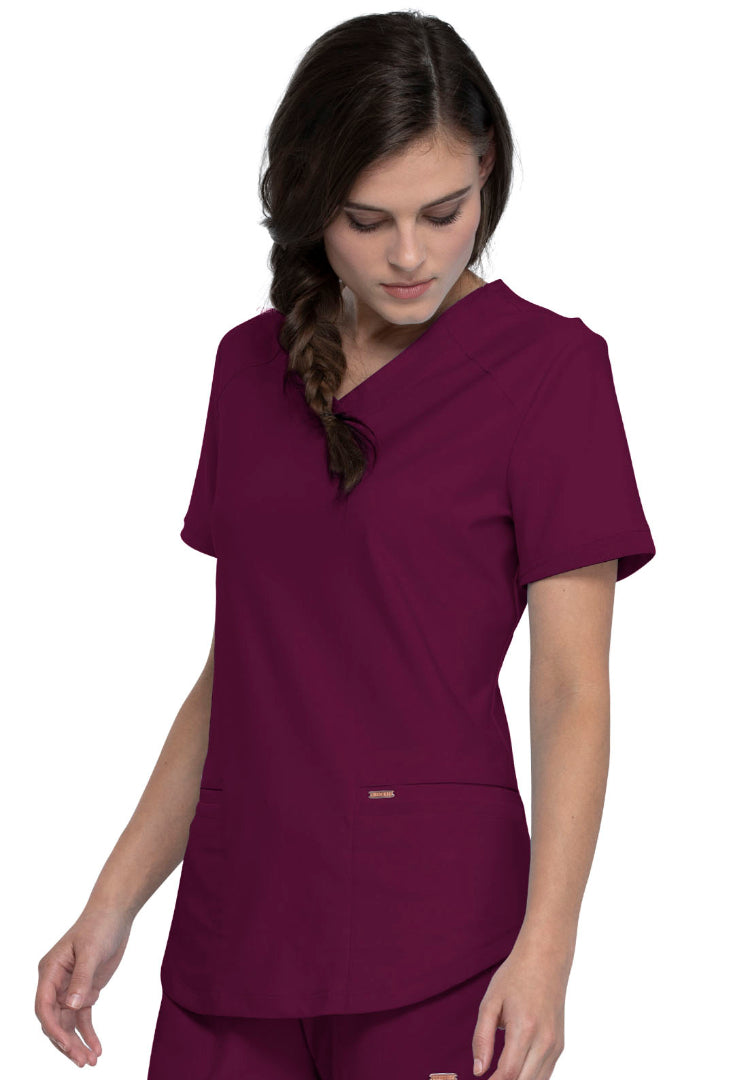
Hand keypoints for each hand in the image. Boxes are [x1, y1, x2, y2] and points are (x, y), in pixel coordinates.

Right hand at [35, 906, 133, 1067]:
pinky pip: (83, 1018)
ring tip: (90, 1062)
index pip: (44, 1006)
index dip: (53, 1027)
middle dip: (66, 1043)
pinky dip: (88, 1033)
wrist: (115, 914)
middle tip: (82, 1061)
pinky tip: (97, 1049)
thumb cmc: (100, 926)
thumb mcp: (92, 951)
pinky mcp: (85, 991)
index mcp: (50, 971)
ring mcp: (69, 989)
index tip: (66, 1044)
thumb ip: (82, 978)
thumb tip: (72, 1006)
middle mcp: (55, 983)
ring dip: (77, 1043)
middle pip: (54, 1020)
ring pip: (67, 1023)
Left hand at [472, 939, 568, 1079]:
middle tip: (489, 1078)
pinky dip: (530, 1078)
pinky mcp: (560, 1045)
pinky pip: (546, 1074)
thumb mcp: (490, 1002)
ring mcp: (555, 1044)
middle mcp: (544, 1040)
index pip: (508, 1073)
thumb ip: (482, 1038)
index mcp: (525, 1028)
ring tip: (499, 1075)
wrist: (546, 959)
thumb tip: (478, 1071)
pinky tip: (516, 1072)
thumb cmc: (515, 977)